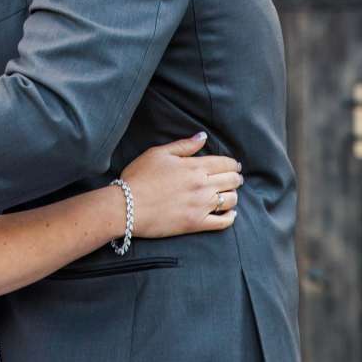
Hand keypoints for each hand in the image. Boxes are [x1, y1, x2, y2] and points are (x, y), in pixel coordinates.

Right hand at [119, 133, 243, 238]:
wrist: (126, 206)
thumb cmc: (139, 177)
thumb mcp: (159, 153)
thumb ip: (184, 145)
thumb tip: (203, 136)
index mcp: (195, 167)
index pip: (225, 163)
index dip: (232, 164)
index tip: (234, 166)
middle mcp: (202, 185)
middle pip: (231, 181)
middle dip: (236, 178)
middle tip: (235, 179)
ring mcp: (201, 206)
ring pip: (230, 200)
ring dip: (233, 196)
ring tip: (229, 194)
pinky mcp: (196, 224)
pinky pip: (223, 222)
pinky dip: (230, 217)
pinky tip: (229, 214)